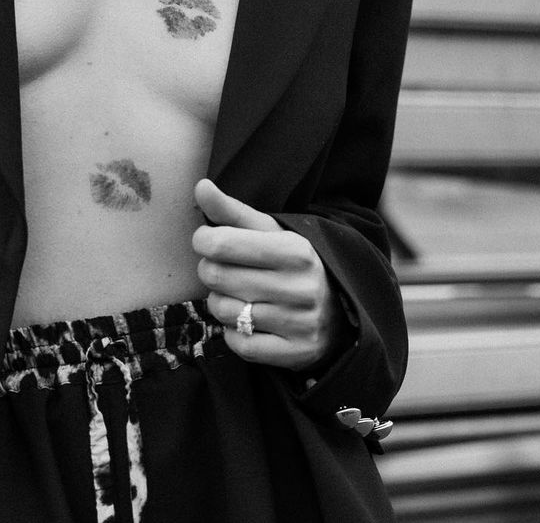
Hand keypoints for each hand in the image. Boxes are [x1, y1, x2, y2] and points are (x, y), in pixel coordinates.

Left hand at [192, 178, 346, 369]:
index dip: (203, 240)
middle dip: (209, 271)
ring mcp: (300, 323)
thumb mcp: (268, 230)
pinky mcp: (296, 353)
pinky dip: (232, 333)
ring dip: (219, 303)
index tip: (208, 240)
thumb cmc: (291, 262)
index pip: (221, 243)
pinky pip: (239, 345)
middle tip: (221, 269)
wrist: (339, 307)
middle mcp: (300, 287)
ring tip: (235, 294)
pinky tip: (244, 321)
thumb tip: (200, 186)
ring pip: (224, 312)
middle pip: (216, 277)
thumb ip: (231, 210)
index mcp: (294, 250)